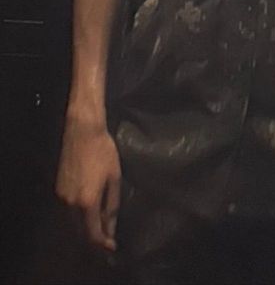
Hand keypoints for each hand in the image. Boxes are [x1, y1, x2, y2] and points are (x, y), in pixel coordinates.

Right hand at [56, 117, 120, 250]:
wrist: (83, 131)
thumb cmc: (103, 151)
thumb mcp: (114, 178)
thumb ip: (112, 205)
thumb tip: (111, 225)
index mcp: (87, 202)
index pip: (93, 234)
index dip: (103, 243)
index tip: (112, 245)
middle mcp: (70, 204)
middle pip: (80, 232)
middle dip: (94, 238)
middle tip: (108, 237)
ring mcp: (61, 197)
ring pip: (72, 224)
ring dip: (85, 228)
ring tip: (101, 226)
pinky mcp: (57, 190)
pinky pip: (67, 213)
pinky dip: (78, 218)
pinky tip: (89, 212)